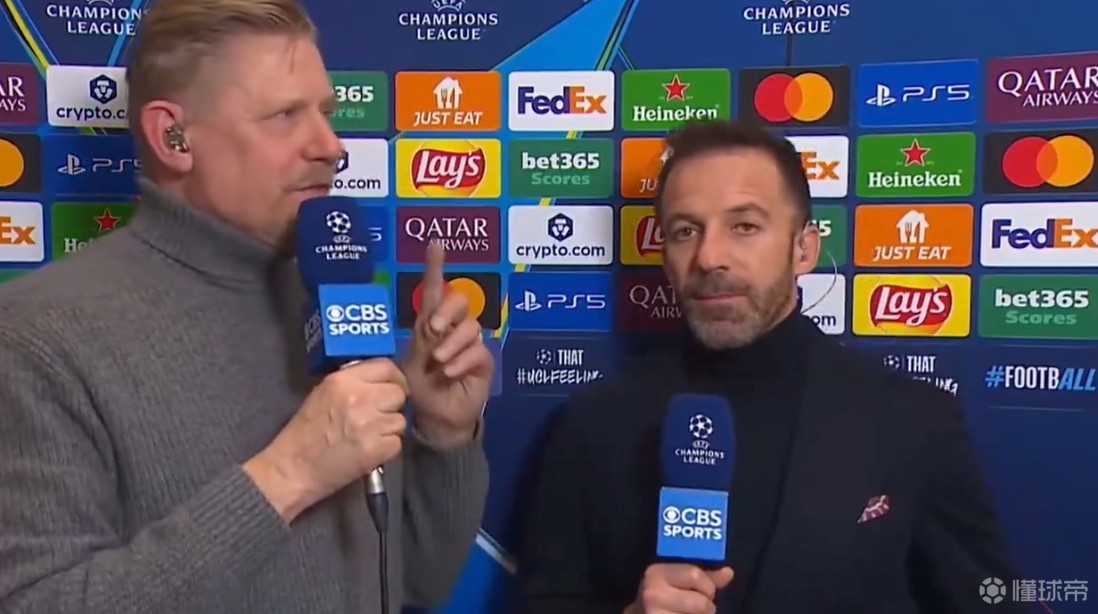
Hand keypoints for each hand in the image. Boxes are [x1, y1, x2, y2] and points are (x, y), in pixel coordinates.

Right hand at [244, 358, 408, 521]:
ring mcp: (370, 424)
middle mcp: (360, 398)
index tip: (392, 388)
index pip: (386, 367)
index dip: (394, 379)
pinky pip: (397, 442)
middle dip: (392, 405)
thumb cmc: (305, 432)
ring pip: (400, 420)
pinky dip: (387, 448)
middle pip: (398, 393)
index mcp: (344, 380)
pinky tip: (369, 450)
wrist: (294, 469)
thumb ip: (353, 382)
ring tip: (369, 435)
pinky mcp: (376, 449)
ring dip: (390, 428)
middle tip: (378, 416)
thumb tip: (380, 380)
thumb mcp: (323, 392)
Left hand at [402, 242, 493, 446]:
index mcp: (432, 323)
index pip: (436, 290)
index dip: (436, 266)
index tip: (435, 245)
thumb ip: (421, 339)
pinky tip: (449, 372)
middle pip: (460, 300)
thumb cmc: (421, 387)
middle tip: (433, 328)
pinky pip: (477, 351)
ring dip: (451, 343)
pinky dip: (460, 360)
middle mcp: (453, 328)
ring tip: (438, 361)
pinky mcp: (483, 362)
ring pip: (470, 327)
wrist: (436, 417)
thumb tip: (430, 322)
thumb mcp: (411, 361)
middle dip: (448, 310)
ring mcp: (470, 344)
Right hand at [627, 564, 733, 613]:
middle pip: (702, 603)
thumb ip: (703, 576)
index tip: (705, 591)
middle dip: (707, 607)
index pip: (695, 575)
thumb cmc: (662, 597)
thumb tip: (728, 572)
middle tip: (696, 608)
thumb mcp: (676, 580)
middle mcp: (653, 594)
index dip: (707, 586)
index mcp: (656, 573)